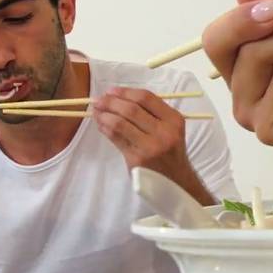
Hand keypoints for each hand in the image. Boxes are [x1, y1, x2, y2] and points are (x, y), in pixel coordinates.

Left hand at [93, 87, 214, 203]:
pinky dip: (105, 129)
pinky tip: (101, 125)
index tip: (111, 91)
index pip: (146, 98)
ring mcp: (150, 147)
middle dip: (111, 102)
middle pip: (131, 109)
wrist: (176, 181)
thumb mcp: (171, 129)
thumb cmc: (170, 152)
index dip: (125, 92)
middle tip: (99, 100)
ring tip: (97, 111)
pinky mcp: (137, 159)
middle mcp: (163, 132)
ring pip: (120, 123)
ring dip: (104, 115)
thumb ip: (152, 113)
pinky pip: (116, 139)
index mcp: (173, 120)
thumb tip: (119, 97)